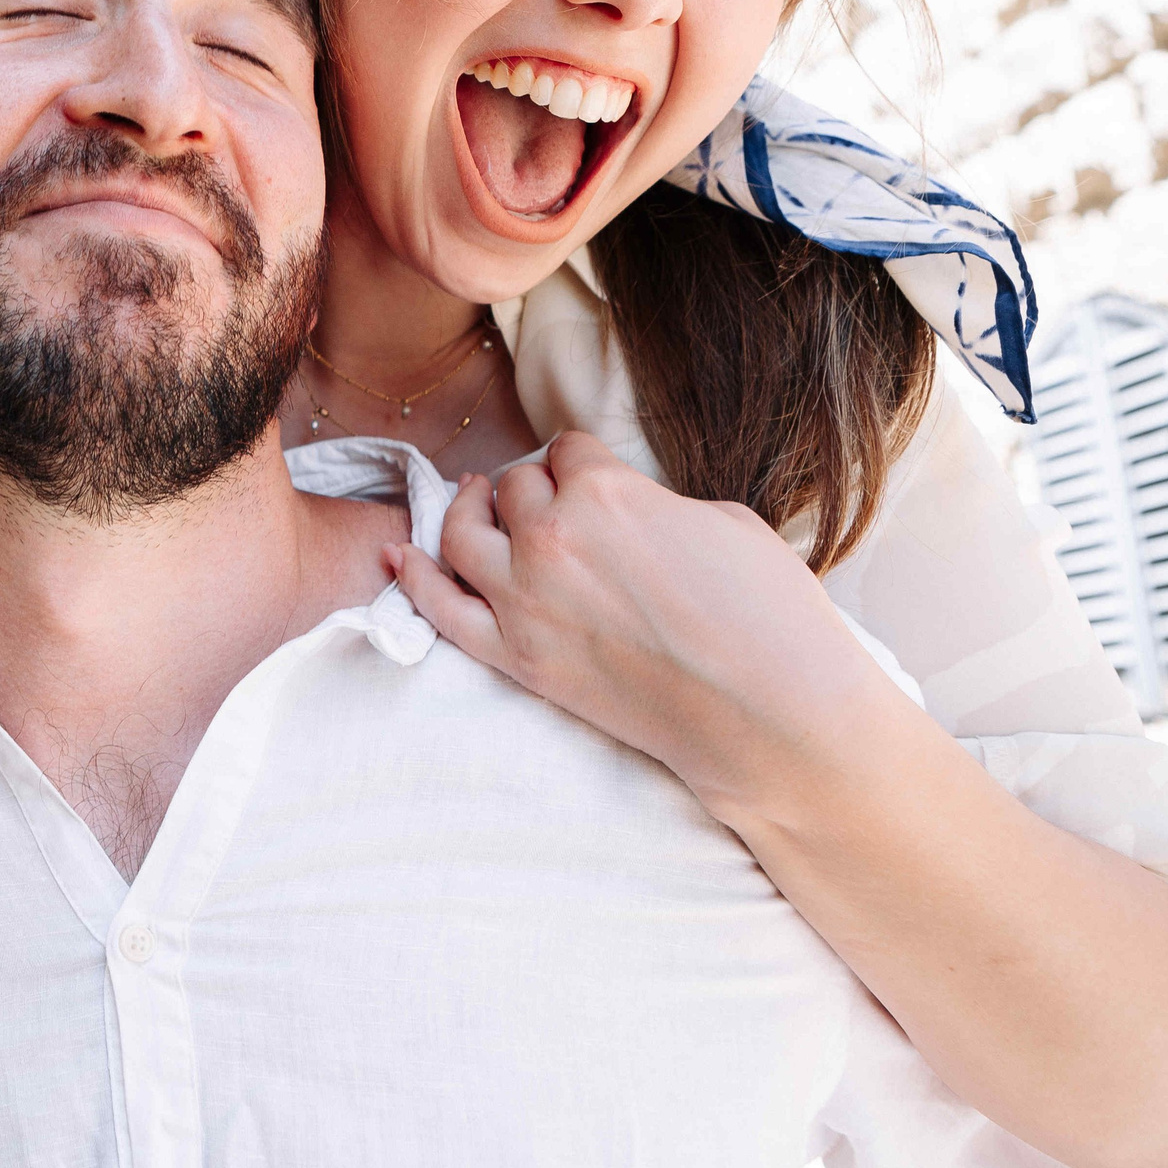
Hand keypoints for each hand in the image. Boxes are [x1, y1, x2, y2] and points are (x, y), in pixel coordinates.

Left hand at [387, 431, 912, 820]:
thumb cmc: (768, 615)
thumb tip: (625, 507)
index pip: (567, 450)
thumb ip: (650, 501)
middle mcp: (550, 539)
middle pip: (515, 488)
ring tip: (474, 503)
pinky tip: (398, 555)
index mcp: (604, 492)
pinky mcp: (517, 658)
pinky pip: (439, 610)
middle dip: (533, 488)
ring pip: (462, 533)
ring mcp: (524, 602)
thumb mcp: (722, 519)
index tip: (589, 476)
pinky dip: (413, 578)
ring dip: (467, 511)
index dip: (582, 462)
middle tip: (548, 501)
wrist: (770, 716)